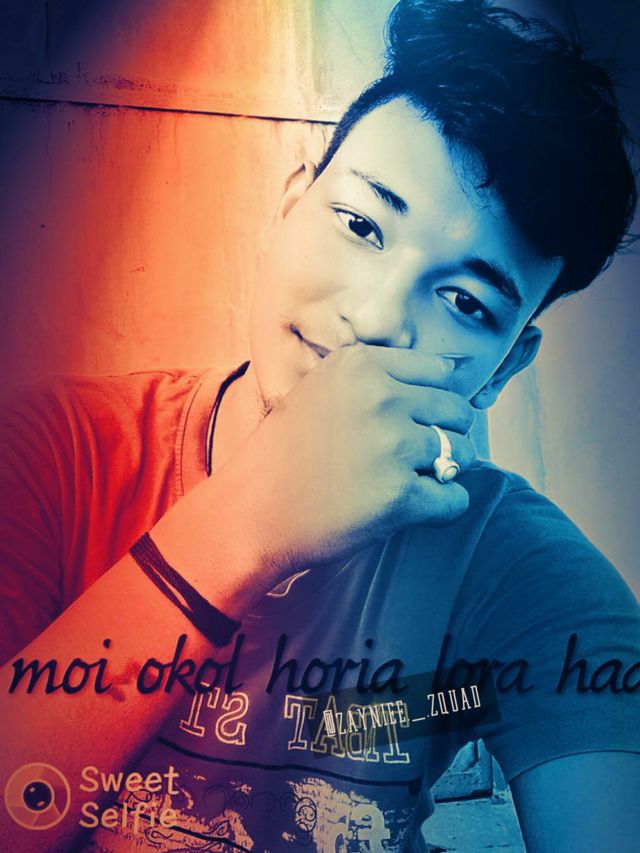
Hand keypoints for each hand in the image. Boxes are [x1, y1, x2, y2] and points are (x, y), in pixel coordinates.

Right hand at [218, 343, 475, 581]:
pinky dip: (443, 506)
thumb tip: (445, 379)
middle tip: (419, 458)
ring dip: (445, 471)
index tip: (422, 421)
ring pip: (462, 453)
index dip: (437, 401)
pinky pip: (455, 498)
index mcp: (361, 365)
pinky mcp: (400, 496)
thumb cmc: (283, 455)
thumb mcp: (320, 391)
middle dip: (447, 435)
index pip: (440, 372)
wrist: (252, 512)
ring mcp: (394, 446)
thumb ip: (372, 381)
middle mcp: (382, 397)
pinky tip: (415, 509)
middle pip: (457, 411)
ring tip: (411, 483)